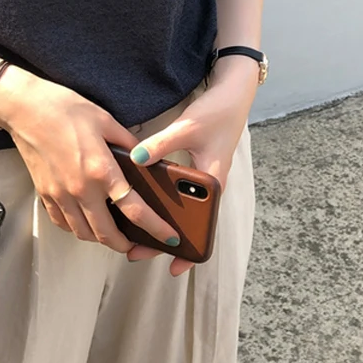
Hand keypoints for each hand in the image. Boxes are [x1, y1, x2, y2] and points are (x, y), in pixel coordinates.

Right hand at [0, 66, 186, 254]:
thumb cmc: (64, 108)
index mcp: (101, 170)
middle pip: (107, 234)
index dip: (156, 228)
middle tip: (137, 243)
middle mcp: (80, 189)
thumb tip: (144, 157)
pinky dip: (76, 228)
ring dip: (100, 238)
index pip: (135, 211)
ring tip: (112, 231)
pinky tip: (84, 218)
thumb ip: (128, 143)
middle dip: (125, 245)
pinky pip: (63, 223)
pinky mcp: (44, 194)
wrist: (24, 108)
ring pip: (83, 233)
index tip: (169, 237)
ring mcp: (59, 195)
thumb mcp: (105, 120)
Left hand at [123, 76, 255, 275]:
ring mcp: (200, 177)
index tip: (171, 267)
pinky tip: (137, 198)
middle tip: (134, 250)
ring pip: (179, 208)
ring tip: (130, 229)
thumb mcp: (187, 128)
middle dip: (162, 238)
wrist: (232, 94)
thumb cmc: (216, 113)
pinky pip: (176, 191)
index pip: (203, 226)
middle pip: (186, 221)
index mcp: (214, 182)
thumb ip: (161, 144)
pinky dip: (159, 199)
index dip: (189, 251)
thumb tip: (135, 160)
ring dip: (158, 219)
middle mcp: (208, 185)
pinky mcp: (192, 167)